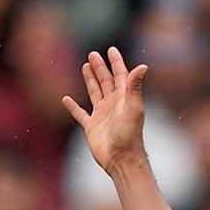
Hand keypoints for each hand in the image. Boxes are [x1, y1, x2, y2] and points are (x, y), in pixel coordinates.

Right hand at [63, 47, 148, 176]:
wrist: (121, 159)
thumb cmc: (129, 135)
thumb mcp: (133, 107)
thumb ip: (134, 86)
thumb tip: (143, 66)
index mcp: (123, 98)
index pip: (120, 75)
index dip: (116, 62)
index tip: (111, 49)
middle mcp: (113, 105)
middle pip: (106, 81)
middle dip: (100, 67)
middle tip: (93, 54)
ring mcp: (102, 115)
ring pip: (95, 92)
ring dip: (90, 80)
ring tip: (85, 66)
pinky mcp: (92, 127)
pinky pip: (80, 114)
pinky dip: (73, 107)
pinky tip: (65, 100)